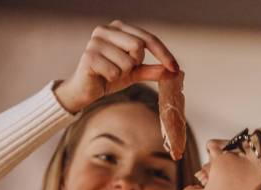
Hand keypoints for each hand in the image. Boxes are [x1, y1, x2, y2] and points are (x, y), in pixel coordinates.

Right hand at [54, 20, 178, 112]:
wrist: (85, 90)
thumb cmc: (109, 76)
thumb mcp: (134, 73)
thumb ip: (151, 70)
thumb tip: (171, 71)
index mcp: (118, 28)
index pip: (148, 38)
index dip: (163, 53)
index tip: (176, 69)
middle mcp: (106, 29)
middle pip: (138, 46)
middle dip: (136, 63)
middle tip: (125, 70)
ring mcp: (96, 41)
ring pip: (127, 61)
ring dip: (123, 73)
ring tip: (111, 73)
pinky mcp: (89, 56)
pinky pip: (115, 72)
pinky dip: (113, 79)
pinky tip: (103, 77)